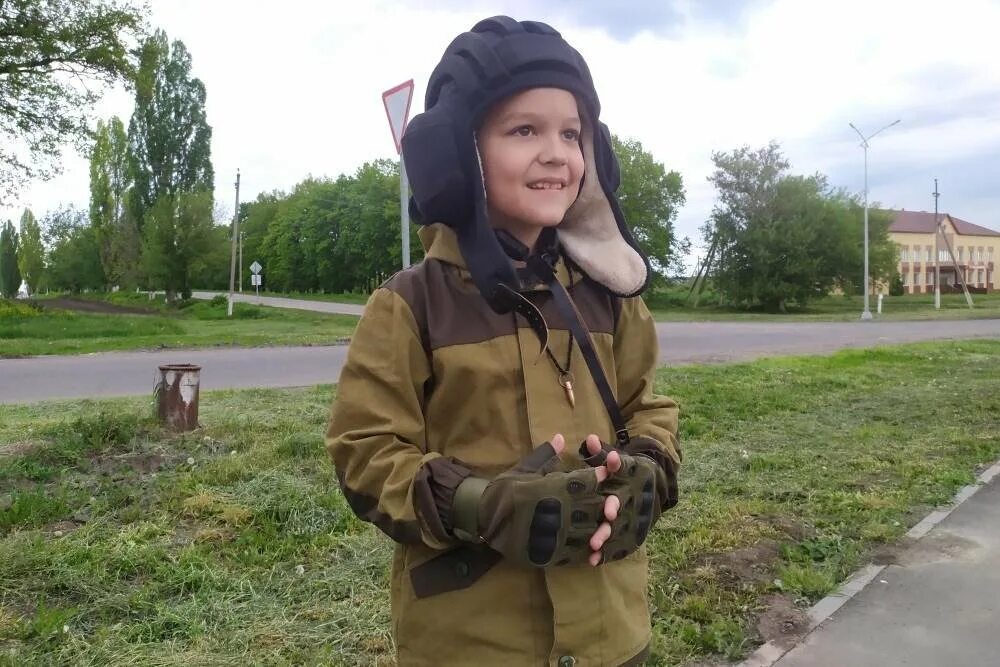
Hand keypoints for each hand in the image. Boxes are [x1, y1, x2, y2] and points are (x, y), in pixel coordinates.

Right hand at [451, 433, 616, 566]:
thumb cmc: (504, 490)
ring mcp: (552, 536)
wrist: (482, 520)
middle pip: (591, 507)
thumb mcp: (523, 469)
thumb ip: (545, 455)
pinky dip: (585, 547)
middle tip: (610, 500)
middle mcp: (553, 512)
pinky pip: (575, 552)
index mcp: (547, 489)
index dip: (596, 477)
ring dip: (597, 526)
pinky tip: (589, 542)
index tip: (604, 474)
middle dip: (602, 503)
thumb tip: (561, 436)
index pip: (582, 482)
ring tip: (601, 521)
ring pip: (587, 531)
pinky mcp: (549, 555)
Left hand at [583, 434, 621, 565]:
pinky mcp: (630, 531)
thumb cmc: (626, 471)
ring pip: (620, 524)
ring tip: (594, 544)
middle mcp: (632, 494)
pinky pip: (619, 543)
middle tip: (607, 513)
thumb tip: (588, 439)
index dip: (616, 463)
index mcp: (630, 473)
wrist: (654, 486)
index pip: (623, 465)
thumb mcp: (615, 459)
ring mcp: (633, 514)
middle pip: (622, 500)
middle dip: (614, 507)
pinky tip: (593, 561)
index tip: (611, 460)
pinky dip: (607, 553)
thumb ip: (601, 453)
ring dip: (608, 534)